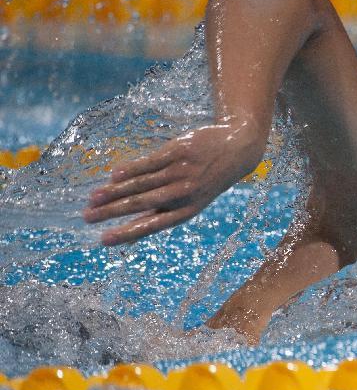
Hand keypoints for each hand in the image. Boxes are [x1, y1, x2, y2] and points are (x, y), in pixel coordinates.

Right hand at [83, 119, 265, 244]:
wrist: (236, 148)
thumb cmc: (206, 179)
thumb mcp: (192, 201)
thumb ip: (161, 214)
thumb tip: (130, 237)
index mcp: (187, 210)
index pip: (152, 225)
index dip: (127, 233)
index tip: (104, 241)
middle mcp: (183, 193)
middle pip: (142, 204)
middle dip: (112, 212)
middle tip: (87, 217)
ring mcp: (181, 172)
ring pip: (142, 184)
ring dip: (114, 192)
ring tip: (93, 198)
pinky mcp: (179, 151)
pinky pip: (150, 162)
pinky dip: (131, 169)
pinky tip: (114, 175)